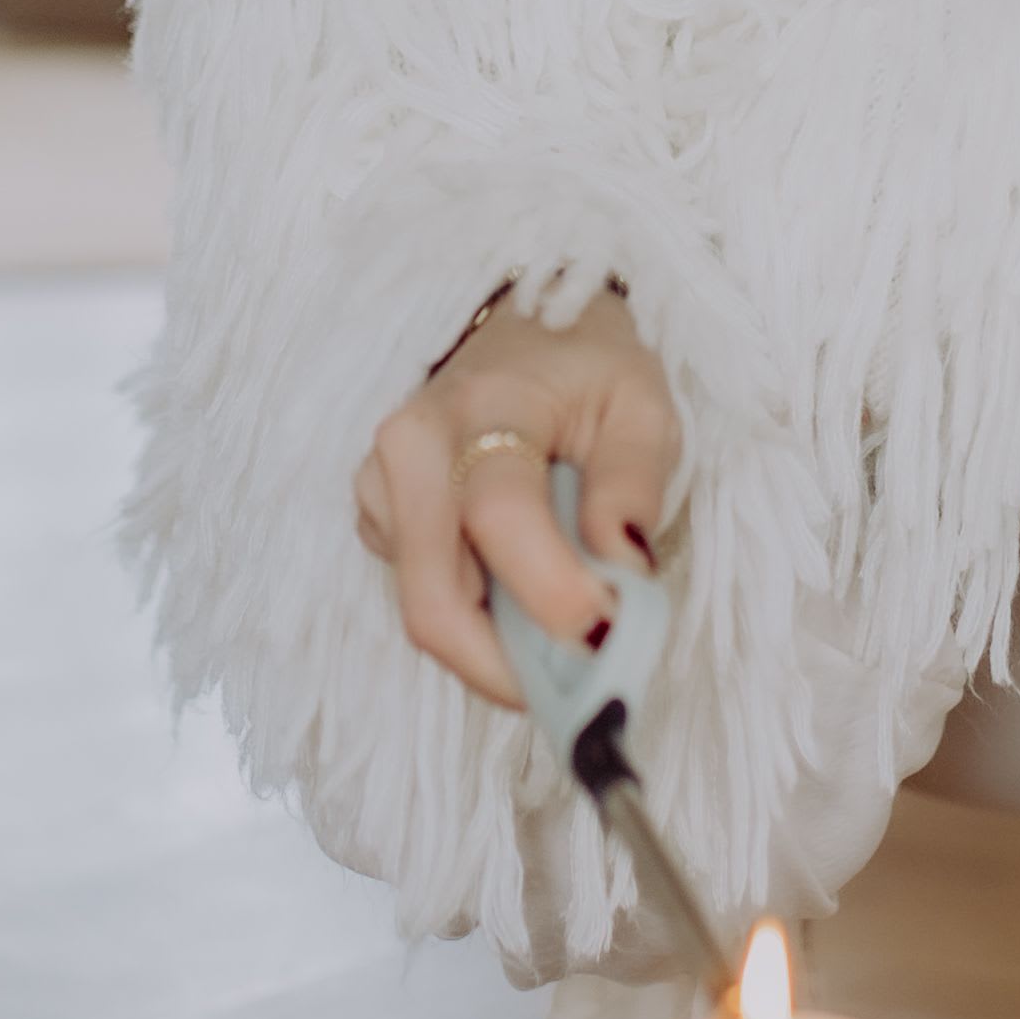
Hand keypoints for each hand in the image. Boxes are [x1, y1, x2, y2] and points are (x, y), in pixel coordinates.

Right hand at [354, 290, 680, 711]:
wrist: (521, 334)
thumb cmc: (586, 371)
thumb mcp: (640, 404)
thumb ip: (634, 482)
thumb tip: (622, 567)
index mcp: (481, 407)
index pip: (500, 517)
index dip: (552, 593)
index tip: (608, 636)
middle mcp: (408, 449)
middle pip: (433, 600)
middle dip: (509, 668)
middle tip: (581, 684)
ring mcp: (380, 489)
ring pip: (427, 613)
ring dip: (499, 649)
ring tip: (564, 629)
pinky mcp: (379, 523)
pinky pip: (426, 601)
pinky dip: (481, 625)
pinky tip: (525, 593)